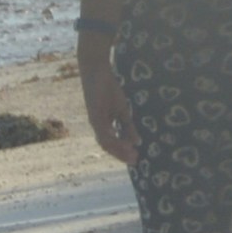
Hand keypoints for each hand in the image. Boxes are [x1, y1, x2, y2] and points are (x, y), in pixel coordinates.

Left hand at [76, 42, 138, 169]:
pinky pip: (102, 128)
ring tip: (132, 152)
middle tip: (135, 160)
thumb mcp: (121, 110)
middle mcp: (97, 125)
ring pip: (105, 140)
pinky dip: (110, 136)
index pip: (111, 144)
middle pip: (107, 146)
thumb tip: (137, 141)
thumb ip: (127, 126)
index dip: (122, 153)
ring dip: (118, 148)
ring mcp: (95, 120)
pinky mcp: (94, 113)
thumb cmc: (108, 89)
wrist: (96, 71)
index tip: (135, 159)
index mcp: (103, 125)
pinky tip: (118, 140)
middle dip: (121, 154)